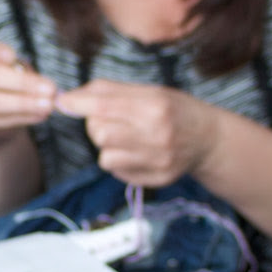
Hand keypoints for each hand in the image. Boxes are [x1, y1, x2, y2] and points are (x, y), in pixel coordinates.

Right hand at [0, 32, 56, 136]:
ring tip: (48, 104)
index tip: (12, 55)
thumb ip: (20, 69)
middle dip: (20, 81)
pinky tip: (42, 114)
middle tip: (50, 87)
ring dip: (23, 102)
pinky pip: (0, 119)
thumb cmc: (6, 82)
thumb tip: (43, 83)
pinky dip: (24, 116)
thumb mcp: (12, 68)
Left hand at [57, 80, 218, 186]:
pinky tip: (136, 152)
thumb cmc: (174, 109)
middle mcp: (158, 135)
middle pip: (100, 133)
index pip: (105, 105)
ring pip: (105, 158)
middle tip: (107, 121)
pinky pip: (118, 173)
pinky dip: (119, 162)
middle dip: (95, 126)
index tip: (61, 101)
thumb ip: (110, 91)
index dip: (78, 103)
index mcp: (156, 106)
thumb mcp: (150, 91)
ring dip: (107, 147)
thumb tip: (68, 98)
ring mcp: (159, 161)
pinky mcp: (157, 179)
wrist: (209, 139)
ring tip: (124, 138)